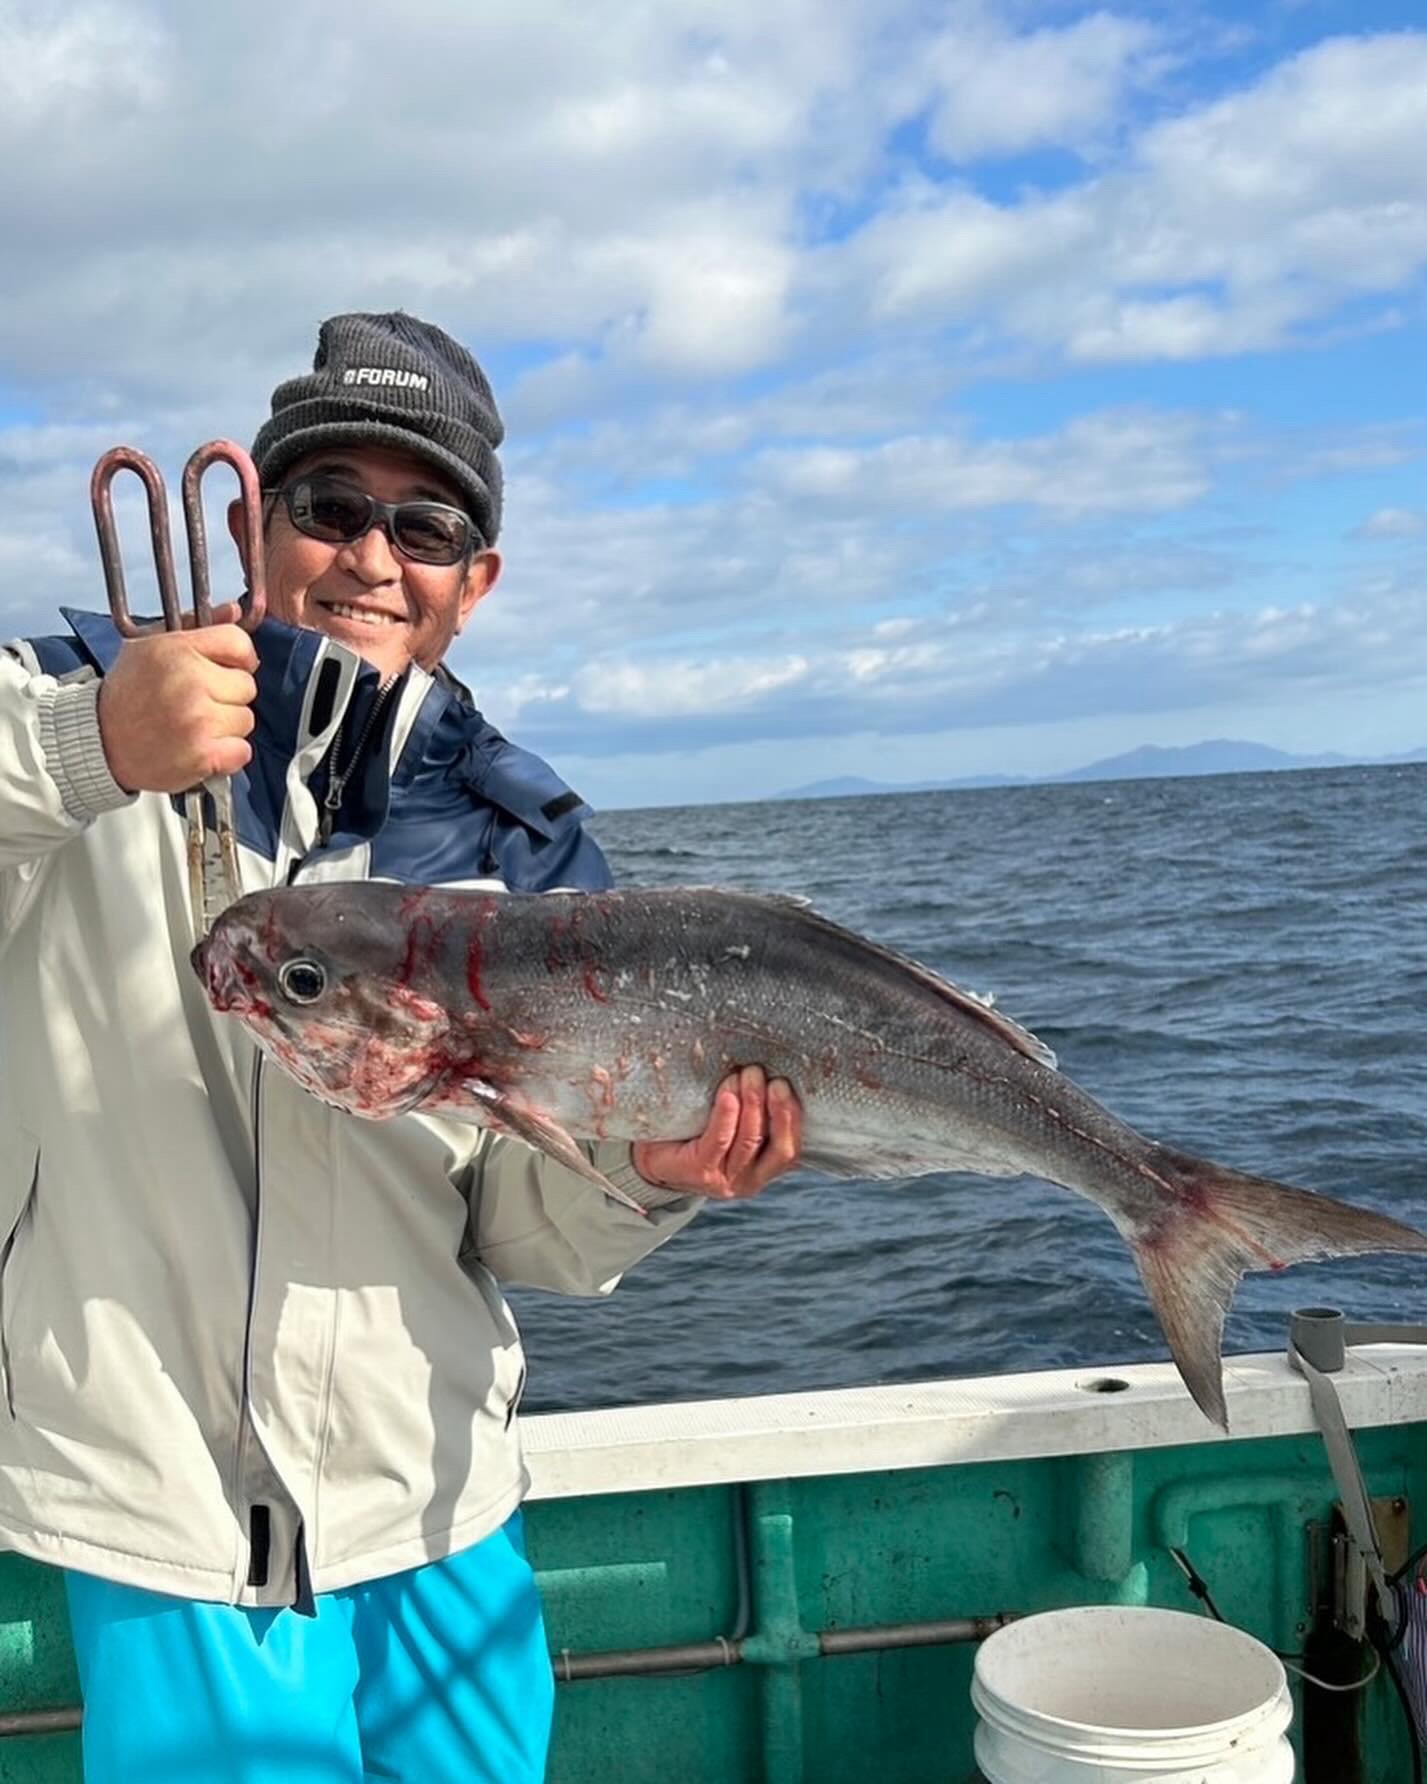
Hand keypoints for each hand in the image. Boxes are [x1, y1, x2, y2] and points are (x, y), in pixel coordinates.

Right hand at [98, 605, 257, 792]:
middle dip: (228, 695)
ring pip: (246, 719)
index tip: (227, 669)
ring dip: (227, 726)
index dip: (239, 658)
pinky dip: (227, 755)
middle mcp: (190, 681)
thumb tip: (234, 610)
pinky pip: (243, 751)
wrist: (98, 742)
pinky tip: (201, 748)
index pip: (238, 642)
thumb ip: (195, 625)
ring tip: (194, 726)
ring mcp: (198, 720)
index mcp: (176, 648)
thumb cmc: (128, 693)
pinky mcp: (203, 754)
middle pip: (247, 685)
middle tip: (197, 703)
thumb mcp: (150, 646)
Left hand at [632, 1065, 802, 1200]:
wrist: (651, 1156)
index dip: (792, 1117)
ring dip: (751, 1103)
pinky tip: (728, 1094)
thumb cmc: (696, 1132)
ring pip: (748, 1141)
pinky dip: (727, 1116)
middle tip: (765, 1074)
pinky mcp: (699, 1172)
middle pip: (776, 1147)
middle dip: (776, 1107)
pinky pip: (719, 1141)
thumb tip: (770, 1071)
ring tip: (747, 1074)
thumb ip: (753, 1113)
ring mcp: (724, 1180)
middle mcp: (749, 1181)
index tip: (785, 1084)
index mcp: (763, 1169)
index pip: (790, 1149)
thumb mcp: (732, 1126)